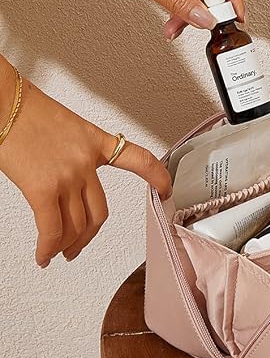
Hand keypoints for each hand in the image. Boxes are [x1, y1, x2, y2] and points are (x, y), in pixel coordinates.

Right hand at [0, 63, 170, 266]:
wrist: (2, 101)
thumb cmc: (24, 110)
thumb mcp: (64, 125)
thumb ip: (73, 152)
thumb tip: (65, 178)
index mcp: (94, 142)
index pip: (137, 159)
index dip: (156, 177)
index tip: (166, 189)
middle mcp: (86, 162)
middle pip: (99, 213)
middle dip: (89, 237)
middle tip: (79, 247)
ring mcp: (67, 177)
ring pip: (76, 226)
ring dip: (67, 245)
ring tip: (58, 252)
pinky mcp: (43, 189)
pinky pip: (52, 229)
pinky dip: (49, 248)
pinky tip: (44, 256)